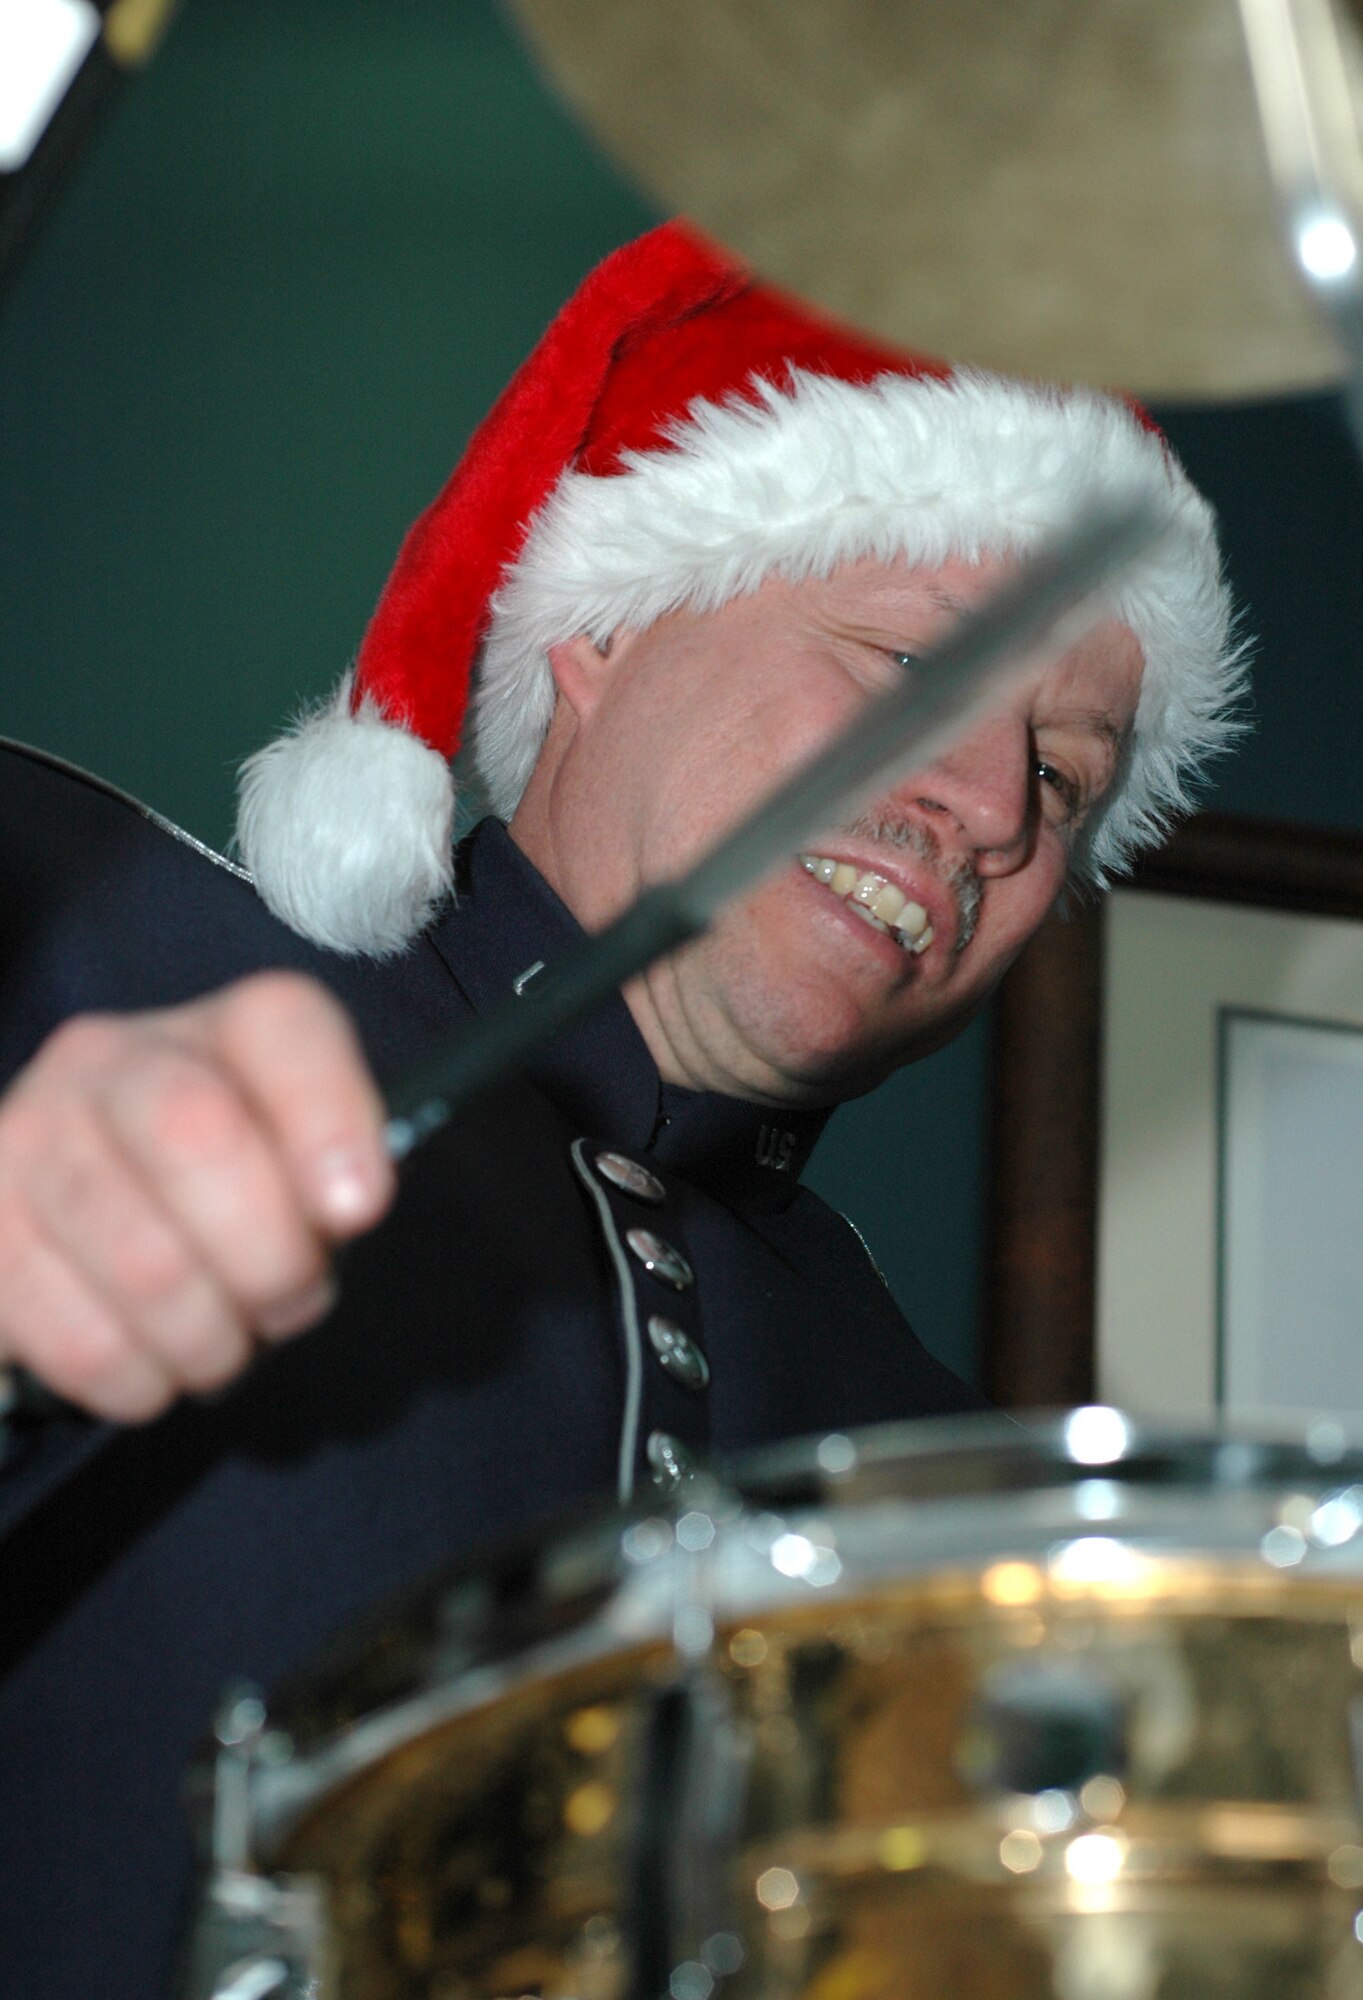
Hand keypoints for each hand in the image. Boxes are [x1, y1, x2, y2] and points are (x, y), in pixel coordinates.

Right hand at [0, 974, 395, 1421]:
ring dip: (209, 1339)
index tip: (357, 1209)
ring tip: (220, 1339)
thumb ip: (331, 1179)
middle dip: (269, 1255)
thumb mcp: (293, 1175)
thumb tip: (342, 1205)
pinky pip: (83, 1341)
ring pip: (144, 1262)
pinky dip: (141, 1381)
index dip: (329, 1116)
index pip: (280, 1024)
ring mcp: (26, 1139)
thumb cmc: (223, 1206)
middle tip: (287, 1301)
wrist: (77, 1237)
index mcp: (218, 1032)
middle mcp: (109, 1061)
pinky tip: (153, 1362)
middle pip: (194, 1132)